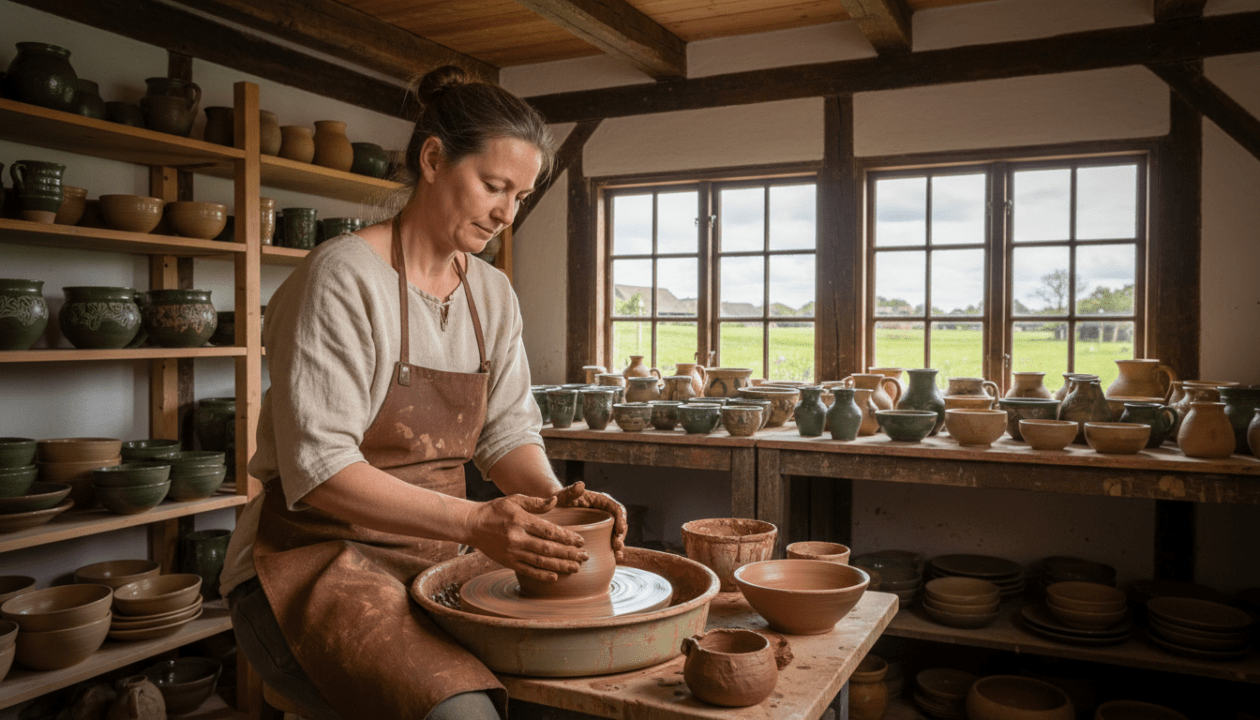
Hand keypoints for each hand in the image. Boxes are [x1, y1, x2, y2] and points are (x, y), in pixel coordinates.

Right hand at [466, 494, 588, 581]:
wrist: (472, 525)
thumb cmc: (495, 510)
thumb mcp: (514, 499)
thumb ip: (535, 502)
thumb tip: (555, 501)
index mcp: (521, 521)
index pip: (548, 531)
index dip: (566, 537)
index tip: (580, 541)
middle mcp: (517, 538)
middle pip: (548, 549)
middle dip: (568, 554)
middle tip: (584, 557)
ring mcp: (512, 552)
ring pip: (540, 562)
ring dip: (560, 566)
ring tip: (575, 568)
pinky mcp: (508, 562)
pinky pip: (527, 571)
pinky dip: (542, 575)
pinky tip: (555, 577)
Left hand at [552, 481, 627, 560]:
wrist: (555, 509)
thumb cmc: (560, 501)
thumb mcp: (563, 496)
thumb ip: (571, 491)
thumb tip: (580, 485)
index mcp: (602, 501)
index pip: (617, 509)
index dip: (622, 519)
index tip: (620, 530)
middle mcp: (606, 513)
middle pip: (620, 523)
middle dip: (621, 536)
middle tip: (617, 546)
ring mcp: (604, 524)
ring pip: (617, 535)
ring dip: (619, 545)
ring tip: (617, 555)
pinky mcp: (600, 534)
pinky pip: (610, 542)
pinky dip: (613, 550)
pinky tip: (614, 559)